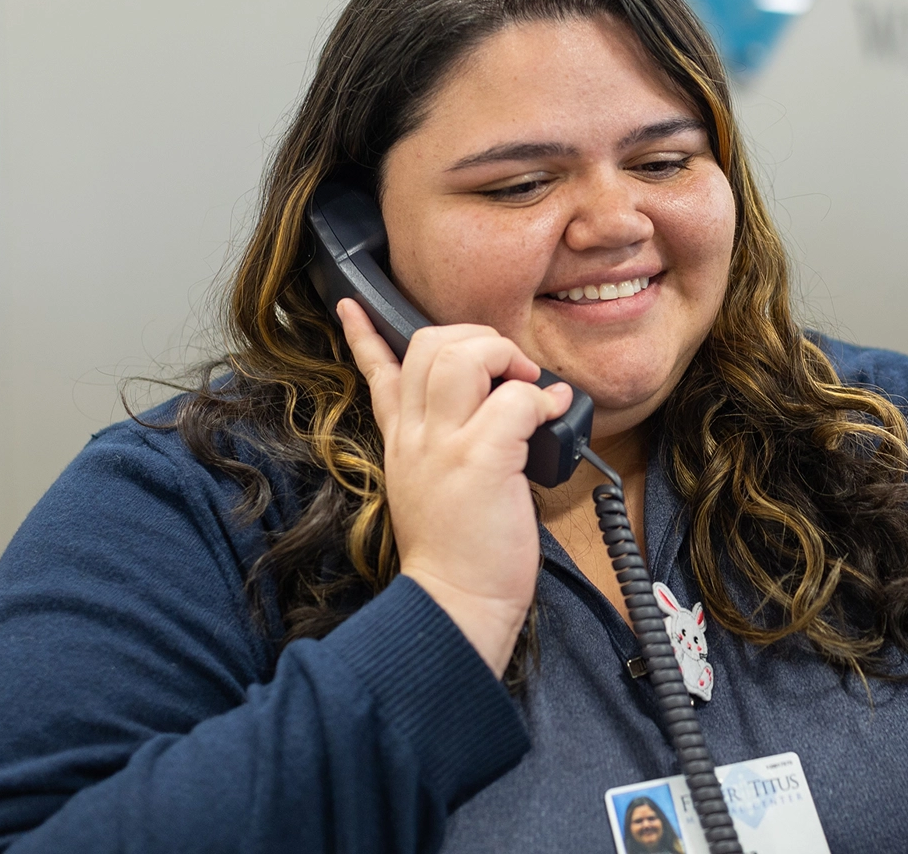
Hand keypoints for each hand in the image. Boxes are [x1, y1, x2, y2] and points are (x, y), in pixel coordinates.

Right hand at [337, 299, 573, 677]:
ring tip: (528, 387)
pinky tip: (555, 415)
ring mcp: (445, 446)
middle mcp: (416, 436)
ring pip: (464, 356)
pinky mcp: (481, 461)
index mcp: (402, 442)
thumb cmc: (458, 554)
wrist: (455, 603)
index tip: (352, 305)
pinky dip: (542, 400)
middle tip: (509, 370)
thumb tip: (503, 413)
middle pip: (430, 344)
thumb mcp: (433, 490)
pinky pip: (515, 401)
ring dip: (506, 358)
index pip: (376, 372)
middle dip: (478, 338)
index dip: (366, 333)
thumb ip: (450, 447)